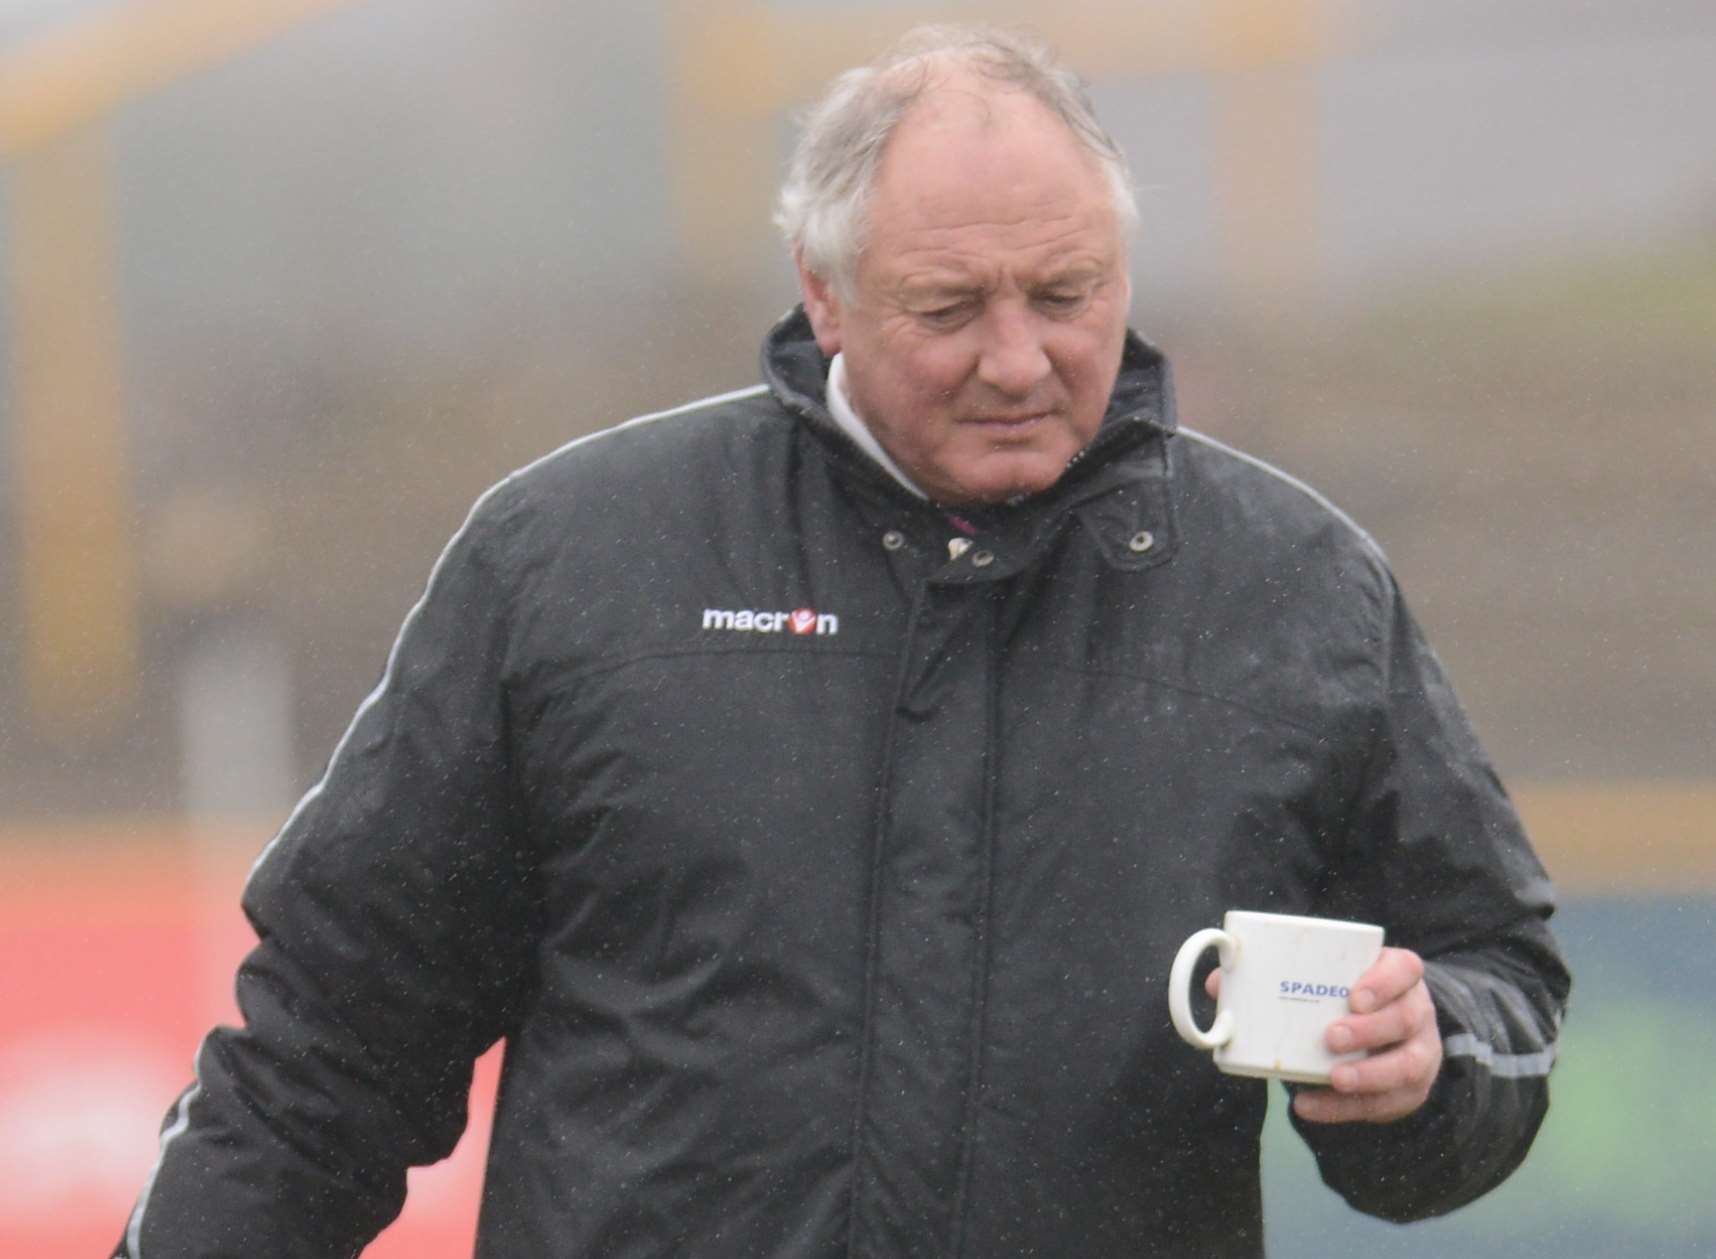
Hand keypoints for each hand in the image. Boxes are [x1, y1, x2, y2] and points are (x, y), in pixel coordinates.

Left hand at [1203, 945, 1441, 1123]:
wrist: (1387, 1036)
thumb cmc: (1345, 1000)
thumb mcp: (1326, 981)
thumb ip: (1275, 977)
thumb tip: (1219, 984)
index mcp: (1397, 976)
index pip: (1405, 969)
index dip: (1384, 981)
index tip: (1353, 996)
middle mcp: (1416, 1012)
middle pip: (1406, 1018)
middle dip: (1369, 1030)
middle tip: (1330, 1037)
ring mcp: (1420, 1052)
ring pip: (1409, 1065)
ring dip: (1368, 1074)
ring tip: (1334, 1078)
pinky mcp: (1409, 1090)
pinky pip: (1385, 1103)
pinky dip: (1344, 1109)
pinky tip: (1310, 1105)